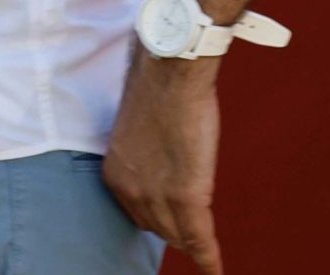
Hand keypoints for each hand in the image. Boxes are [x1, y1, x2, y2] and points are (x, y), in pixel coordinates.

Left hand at [104, 54, 224, 273]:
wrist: (170, 74)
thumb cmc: (159, 93)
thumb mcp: (140, 134)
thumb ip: (146, 161)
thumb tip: (162, 171)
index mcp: (115, 173)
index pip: (137, 213)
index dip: (158, 216)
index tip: (170, 222)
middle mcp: (129, 190)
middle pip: (157, 227)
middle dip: (176, 228)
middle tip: (193, 229)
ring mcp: (157, 195)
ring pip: (179, 234)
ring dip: (192, 239)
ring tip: (205, 249)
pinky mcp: (186, 195)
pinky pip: (199, 238)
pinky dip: (208, 258)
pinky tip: (214, 273)